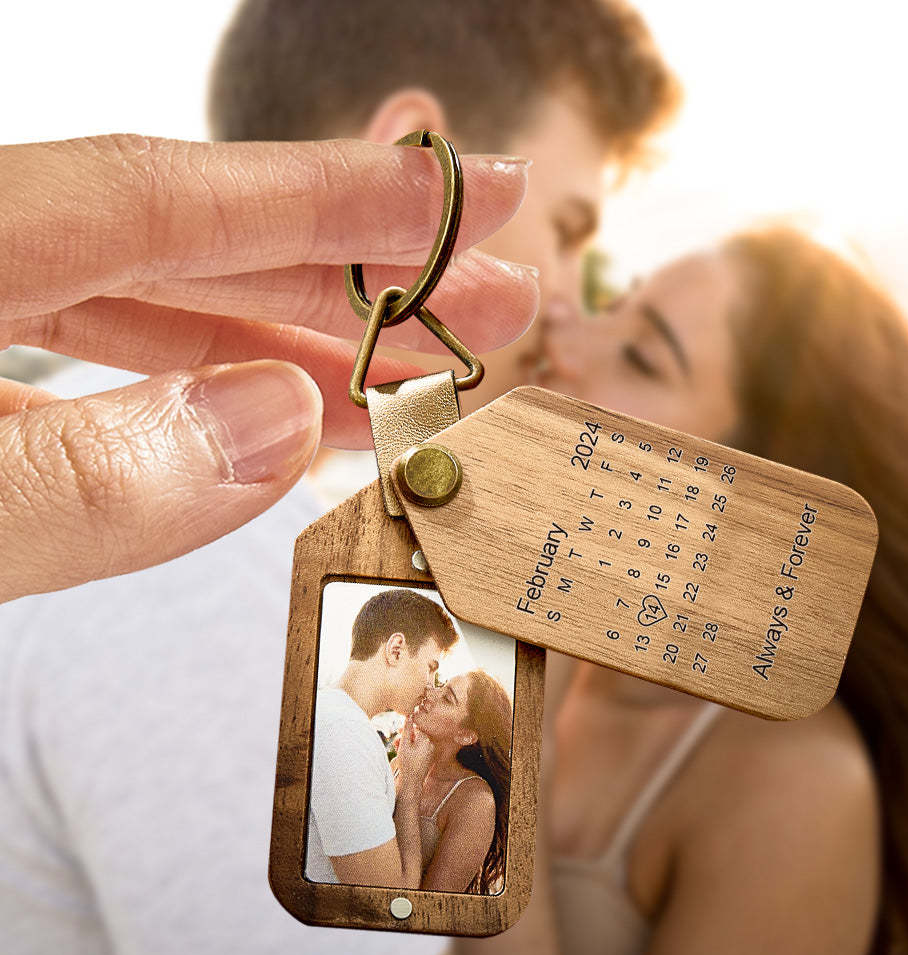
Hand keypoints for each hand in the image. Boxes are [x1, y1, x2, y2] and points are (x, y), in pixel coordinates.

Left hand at [0, 135, 534, 601]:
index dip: (330, 196)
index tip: (464, 199)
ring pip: (145, 319)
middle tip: (488, 302)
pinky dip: (193, 408)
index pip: (166, 197)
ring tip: (407, 379)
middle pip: (185, 249)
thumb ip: (92, 479)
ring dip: (290, 347)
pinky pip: (95, 385)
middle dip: (353, 277)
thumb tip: (277, 421)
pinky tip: (276, 430)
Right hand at [395, 716, 435, 788]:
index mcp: (426, 739)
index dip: (406, 729)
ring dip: (406, 743)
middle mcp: (430, 744)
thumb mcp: (404, 744)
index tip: (398, 731)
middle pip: (416, 735)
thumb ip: (406, 729)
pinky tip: (402, 753)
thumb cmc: (407, 763)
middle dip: (405, 737)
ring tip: (396, 748)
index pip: (416, 727)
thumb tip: (409, 716)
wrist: (411, 782)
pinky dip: (411, 749)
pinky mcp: (427, 757)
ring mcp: (429, 751)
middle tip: (395, 741)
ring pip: (416, 742)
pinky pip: (419, 749)